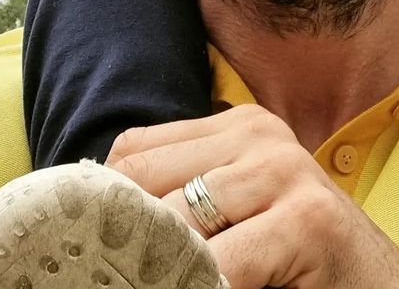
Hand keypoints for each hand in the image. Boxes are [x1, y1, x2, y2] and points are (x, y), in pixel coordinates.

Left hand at [106, 105, 398, 288]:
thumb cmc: (299, 262)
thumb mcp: (240, 215)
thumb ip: (184, 202)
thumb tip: (93, 222)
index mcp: (239, 126)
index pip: (134, 151)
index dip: (102, 206)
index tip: (90, 250)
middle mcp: (260, 134)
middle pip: (142, 179)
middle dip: (120, 238)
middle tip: (105, 277)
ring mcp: (285, 170)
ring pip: (172, 224)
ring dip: (152, 272)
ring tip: (143, 288)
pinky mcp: (308, 219)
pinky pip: (220, 265)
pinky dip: (197, 288)